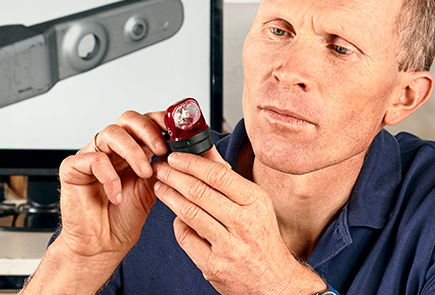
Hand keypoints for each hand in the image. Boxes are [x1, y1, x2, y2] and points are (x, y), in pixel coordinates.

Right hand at [29, 110, 169, 293]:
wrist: (102, 246)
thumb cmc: (122, 221)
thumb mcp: (151, 190)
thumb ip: (160, 167)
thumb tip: (177, 150)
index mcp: (130, 152)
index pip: (144, 124)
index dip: (160, 122)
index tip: (176, 133)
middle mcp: (110, 150)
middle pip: (127, 119)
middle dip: (147, 130)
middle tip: (161, 149)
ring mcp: (91, 157)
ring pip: (111, 133)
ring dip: (133, 152)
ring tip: (144, 173)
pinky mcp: (73, 168)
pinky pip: (94, 159)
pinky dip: (111, 177)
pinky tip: (117, 195)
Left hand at [152, 151, 327, 294]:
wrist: (273, 281)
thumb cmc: (262, 239)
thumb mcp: (255, 205)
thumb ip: (228, 179)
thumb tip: (206, 151)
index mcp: (256, 203)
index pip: (218, 175)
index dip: (191, 163)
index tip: (175, 157)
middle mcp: (244, 224)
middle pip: (199, 192)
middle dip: (173, 176)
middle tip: (160, 168)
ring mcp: (228, 247)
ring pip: (189, 214)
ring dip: (169, 196)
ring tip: (160, 187)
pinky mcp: (214, 266)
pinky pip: (186, 238)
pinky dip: (178, 224)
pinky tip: (176, 216)